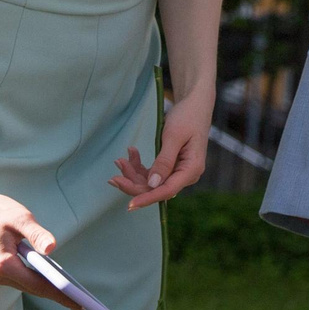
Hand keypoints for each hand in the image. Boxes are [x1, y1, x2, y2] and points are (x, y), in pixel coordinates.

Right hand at [0, 191, 82, 309]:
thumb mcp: (21, 218)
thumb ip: (37, 235)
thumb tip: (52, 248)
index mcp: (3, 264)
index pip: (37, 285)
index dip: (58, 295)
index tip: (77, 304)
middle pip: (31, 288)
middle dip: (55, 295)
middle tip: (79, 303)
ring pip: (25, 285)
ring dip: (45, 288)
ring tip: (68, 293)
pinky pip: (18, 279)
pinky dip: (34, 280)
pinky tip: (49, 280)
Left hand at [111, 89, 210, 208]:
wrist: (195, 104)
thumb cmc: (187, 117)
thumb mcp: (174, 137)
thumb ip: (164, 161)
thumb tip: (152, 185)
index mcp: (191, 170)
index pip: (167, 190)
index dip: (148, 198)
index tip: (130, 205)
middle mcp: (186, 174)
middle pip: (156, 188)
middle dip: (134, 183)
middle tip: (113, 177)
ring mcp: (178, 171)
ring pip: (151, 181)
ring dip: (134, 172)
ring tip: (120, 159)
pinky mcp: (171, 166)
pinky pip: (152, 172)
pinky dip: (139, 165)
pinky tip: (131, 153)